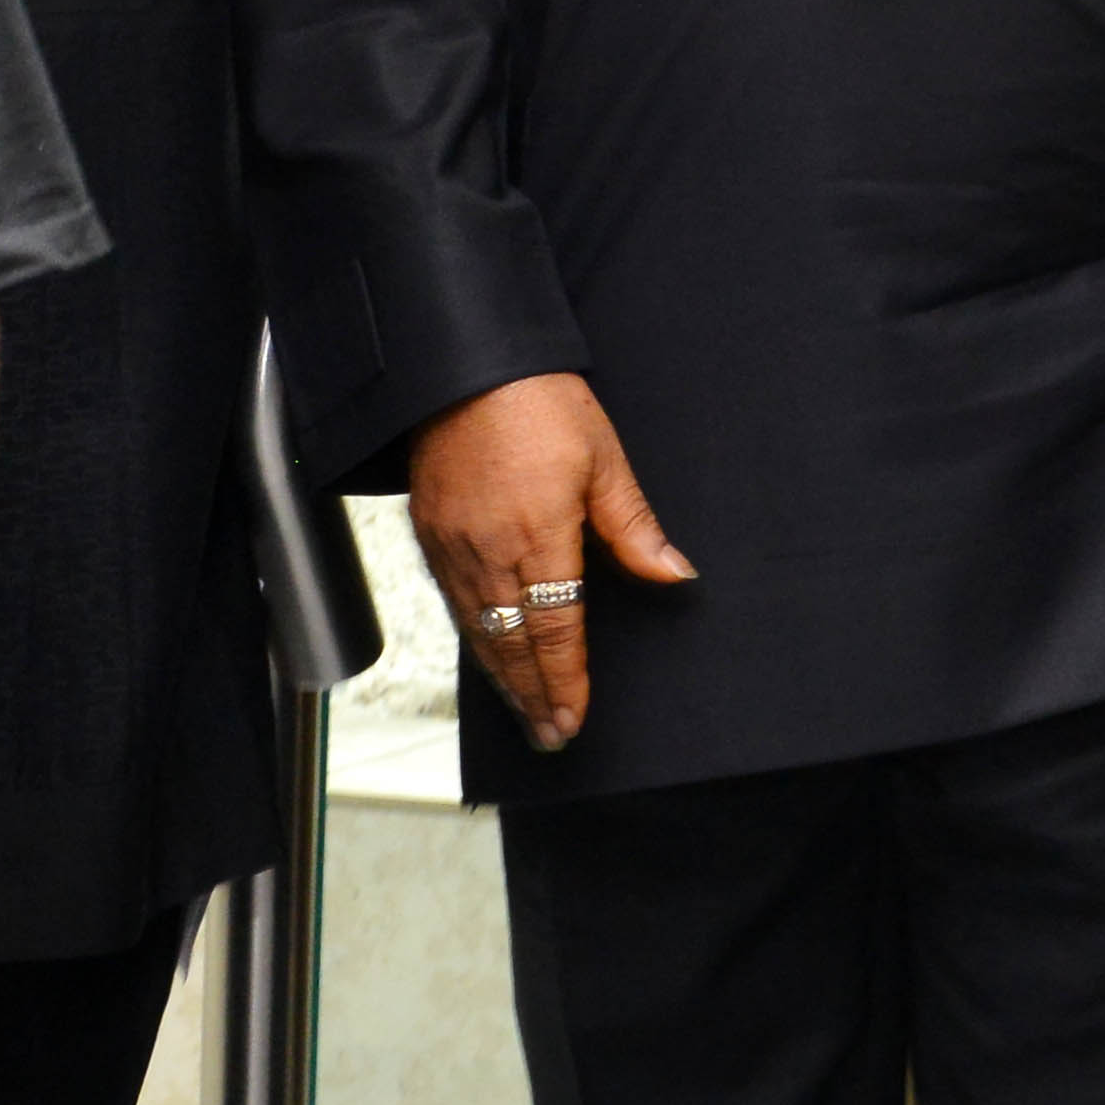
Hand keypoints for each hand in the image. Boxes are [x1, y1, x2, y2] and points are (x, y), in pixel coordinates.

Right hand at [407, 369, 695, 754]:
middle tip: (551, 737)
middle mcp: (489, 552)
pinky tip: (488, 656)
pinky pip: (453, 603)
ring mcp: (452, 546)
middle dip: (533, 696)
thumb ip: (633, 527)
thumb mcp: (603, 458)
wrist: (463, 367)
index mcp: (539, 536)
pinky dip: (474, 640)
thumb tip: (674, 575)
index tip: (575, 717)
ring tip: (525, 713)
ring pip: (479, 632)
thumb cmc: (539, 403)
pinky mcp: (429, 534)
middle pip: (512, 645)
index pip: (555, 630)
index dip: (565, 680)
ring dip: (503, 678)